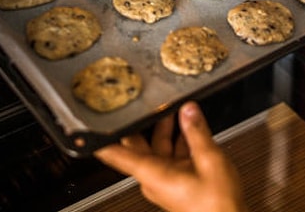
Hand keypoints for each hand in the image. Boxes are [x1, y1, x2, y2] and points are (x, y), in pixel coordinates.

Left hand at [94, 101, 247, 211]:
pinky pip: (172, 156)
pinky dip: (179, 141)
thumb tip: (188, 111)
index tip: (87, 128)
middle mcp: (154, 178)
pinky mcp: (177, 181)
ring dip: (165, 129)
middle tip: (140, 102)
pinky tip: (189, 127)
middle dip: (143, 123)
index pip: (117, 155)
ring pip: (158, 148)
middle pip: (139, 145)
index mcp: (153, 173)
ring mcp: (165, 180)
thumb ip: (197, 132)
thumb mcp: (210, 160)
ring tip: (172, 108)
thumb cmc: (217, 205)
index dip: (101, 141)